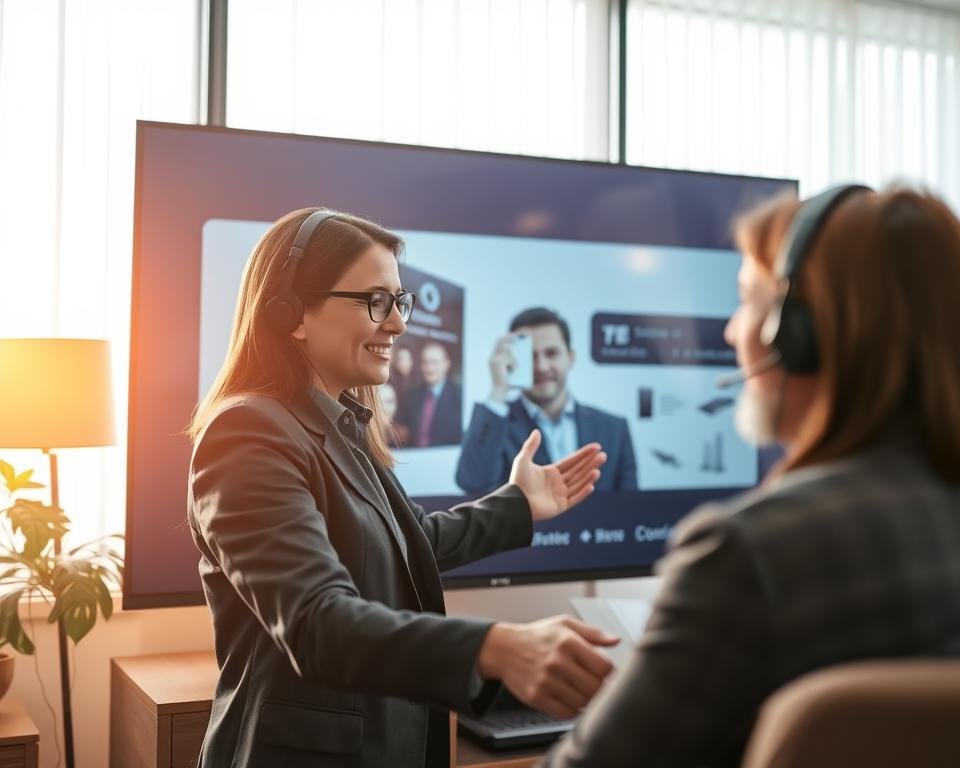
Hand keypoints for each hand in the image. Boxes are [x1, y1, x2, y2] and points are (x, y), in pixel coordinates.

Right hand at [477, 616, 619, 718]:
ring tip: (579, 689)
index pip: (604, 667)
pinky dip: (572, 709)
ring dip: (585, 699)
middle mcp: (557, 661)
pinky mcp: (537, 697)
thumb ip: (592, 633)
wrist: (504, 649)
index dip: (608, 671)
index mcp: (567, 642)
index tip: (602, 671)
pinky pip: (566, 713)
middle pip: (596, 687)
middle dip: (598, 686)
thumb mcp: (564, 625)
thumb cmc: (537, 636)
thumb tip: (615, 640)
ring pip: (583, 702)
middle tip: (592, 681)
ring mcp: (546, 681)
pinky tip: (568, 697)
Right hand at [488, 334, 516, 401]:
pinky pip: (509, 358)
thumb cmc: (508, 382)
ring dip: (514, 357)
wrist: (500, 392)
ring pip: (507, 349)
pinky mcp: (497, 362)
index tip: (515, 335)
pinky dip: (514, 364)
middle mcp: (492, 357)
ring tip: (515, 367)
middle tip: (517, 336)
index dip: (506, 337)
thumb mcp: (511, 368)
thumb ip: (513, 360)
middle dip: (509, 338)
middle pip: (501, 341)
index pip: (498, 343)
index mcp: (494, 358)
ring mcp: (494, 359)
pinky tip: (514, 370)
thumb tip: (522, 352)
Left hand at [509, 430, 605, 521]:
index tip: (596, 447)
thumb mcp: (523, 460)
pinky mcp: (560, 506)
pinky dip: (583, 492)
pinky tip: (592, 484)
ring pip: (578, 483)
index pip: (572, 461)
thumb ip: (531, 446)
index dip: (583, 454)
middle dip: (590, 463)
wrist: (514, 502)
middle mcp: (557, 483)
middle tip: (603, 455)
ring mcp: (560, 495)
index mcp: (551, 472)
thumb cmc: (517, 481)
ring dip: (589, 476)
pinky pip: (575, 498)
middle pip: (578, 471)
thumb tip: (537, 431)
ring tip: (598, 468)